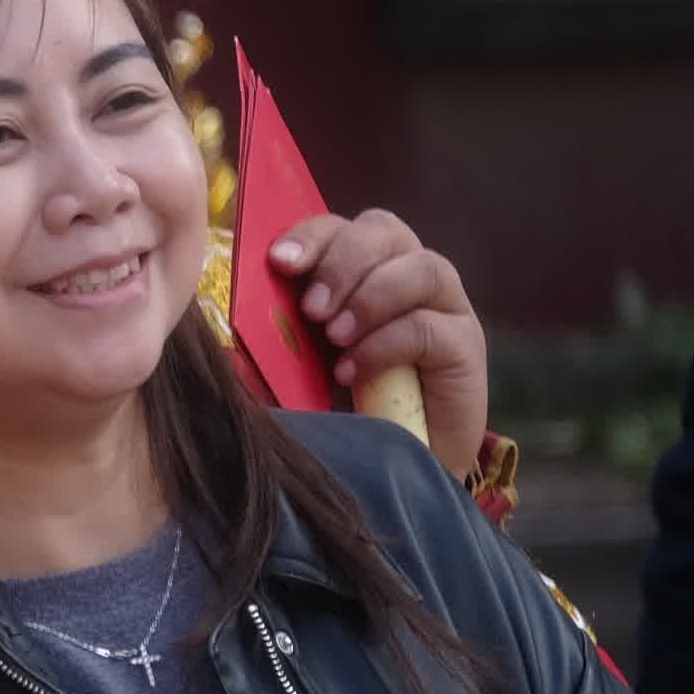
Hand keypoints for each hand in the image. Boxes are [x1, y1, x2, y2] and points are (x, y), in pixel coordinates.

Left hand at [268, 208, 488, 480]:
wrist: (390, 467)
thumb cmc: (334, 407)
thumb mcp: (293, 364)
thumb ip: (272, 332)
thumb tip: (227, 311)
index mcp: (360, 270)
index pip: (340, 226)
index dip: (311, 235)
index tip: (279, 262)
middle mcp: (406, 276)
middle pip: (384, 230)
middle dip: (343, 261)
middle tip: (311, 310)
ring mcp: (443, 308)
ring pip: (423, 267)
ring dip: (371, 296)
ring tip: (336, 338)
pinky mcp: (466, 348)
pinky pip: (432, 326)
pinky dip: (387, 344)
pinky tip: (353, 372)